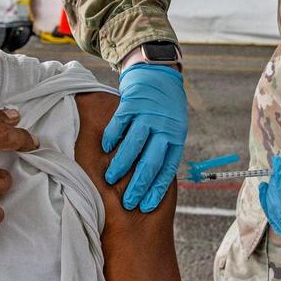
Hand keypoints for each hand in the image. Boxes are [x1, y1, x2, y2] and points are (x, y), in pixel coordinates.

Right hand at [103, 63, 187, 212]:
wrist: (158, 73)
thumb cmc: (165, 108)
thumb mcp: (172, 128)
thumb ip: (163, 149)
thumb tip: (152, 181)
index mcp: (175, 137)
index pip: (167, 169)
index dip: (156, 189)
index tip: (145, 206)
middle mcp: (164, 128)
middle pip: (151, 162)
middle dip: (138, 185)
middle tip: (127, 202)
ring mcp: (148, 115)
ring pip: (134, 146)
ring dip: (121, 165)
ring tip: (110, 179)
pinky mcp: (132, 104)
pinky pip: (120, 125)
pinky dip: (112, 138)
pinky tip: (105, 150)